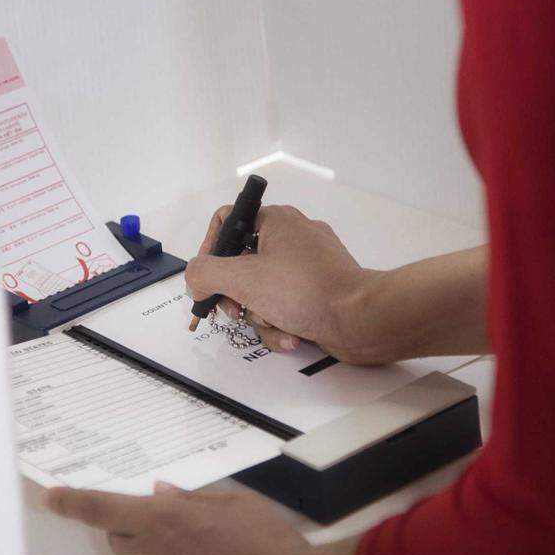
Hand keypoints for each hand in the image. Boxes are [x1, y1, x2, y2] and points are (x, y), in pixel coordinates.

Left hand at [45, 483, 360, 554]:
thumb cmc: (267, 545)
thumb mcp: (233, 505)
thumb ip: (189, 501)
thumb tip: (160, 495)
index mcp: (160, 518)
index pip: (99, 507)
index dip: (72, 501)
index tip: (52, 498)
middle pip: (118, 542)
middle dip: (139, 537)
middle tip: (179, 543)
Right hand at [186, 205, 370, 360]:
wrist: (360, 320)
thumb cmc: (309, 290)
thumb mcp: (242, 278)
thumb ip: (205, 274)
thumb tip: (194, 278)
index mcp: (276, 220)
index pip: (227, 222)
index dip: (210, 250)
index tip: (206, 278)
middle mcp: (292, 238)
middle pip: (240, 264)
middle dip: (235, 294)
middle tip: (235, 310)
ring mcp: (306, 267)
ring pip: (260, 291)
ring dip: (260, 316)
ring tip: (275, 323)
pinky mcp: (317, 292)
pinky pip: (283, 306)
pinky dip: (281, 324)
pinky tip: (291, 334)